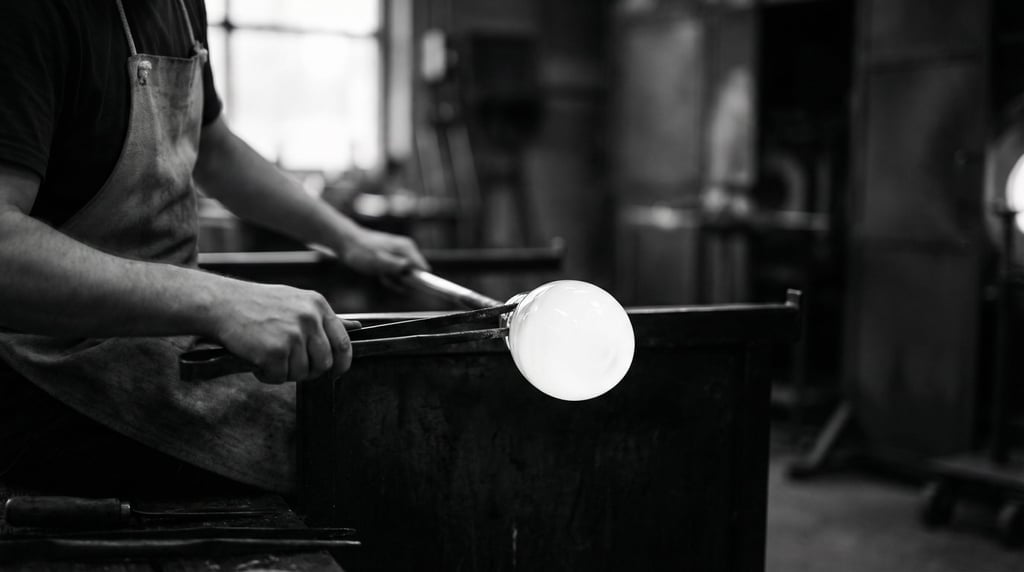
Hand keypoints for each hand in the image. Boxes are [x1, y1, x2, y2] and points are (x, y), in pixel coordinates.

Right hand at [209, 281, 353, 382]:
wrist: (221, 303)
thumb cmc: (257, 304)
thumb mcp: (297, 301)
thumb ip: (323, 318)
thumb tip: (356, 327)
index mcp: (318, 306)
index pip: (344, 343)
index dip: (342, 364)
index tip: (336, 373)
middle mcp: (309, 319)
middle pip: (324, 363)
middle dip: (309, 370)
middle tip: (289, 364)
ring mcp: (293, 335)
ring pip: (302, 373)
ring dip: (285, 372)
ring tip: (268, 355)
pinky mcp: (275, 351)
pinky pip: (279, 377)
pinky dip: (267, 375)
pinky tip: (256, 359)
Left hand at [339, 228, 428, 276]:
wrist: (348, 242)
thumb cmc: (362, 250)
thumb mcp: (378, 260)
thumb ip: (395, 264)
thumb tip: (409, 267)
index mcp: (407, 248)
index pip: (423, 268)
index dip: (418, 280)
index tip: (406, 285)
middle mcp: (407, 250)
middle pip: (414, 274)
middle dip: (402, 281)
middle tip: (386, 277)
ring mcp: (400, 255)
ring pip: (404, 275)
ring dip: (393, 280)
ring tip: (381, 274)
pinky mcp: (393, 260)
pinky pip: (396, 274)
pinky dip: (388, 278)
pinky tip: (380, 274)